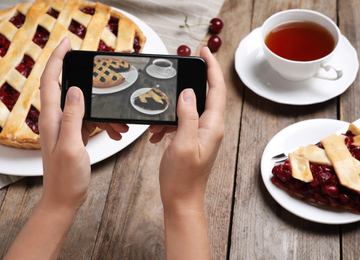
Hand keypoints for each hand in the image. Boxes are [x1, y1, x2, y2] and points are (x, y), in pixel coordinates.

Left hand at [39, 38, 127, 211]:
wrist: (65, 198)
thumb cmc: (65, 178)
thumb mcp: (71, 146)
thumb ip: (73, 117)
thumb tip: (76, 91)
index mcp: (52, 119)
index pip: (51, 80)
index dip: (57, 59)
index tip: (68, 44)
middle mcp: (56, 120)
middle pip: (72, 90)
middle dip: (92, 85)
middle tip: (108, 80)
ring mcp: (66, 128)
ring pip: (86, 108)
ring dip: (105, 113)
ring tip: (120, 127)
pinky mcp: (75, 135)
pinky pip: (92, 121)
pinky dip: (105, 124)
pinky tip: (116, 134)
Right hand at [155, 47, 225, 259]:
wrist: (181, 200)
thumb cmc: (183, 178)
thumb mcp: (182, 144)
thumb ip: (187, 116)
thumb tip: (187, 93)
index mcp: (213, 127)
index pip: (217, 90)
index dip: (212, 69)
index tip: (204, 52)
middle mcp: (211, 128)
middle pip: (205, 96)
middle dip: (190, 84)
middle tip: (176, 75)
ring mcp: (202, 134)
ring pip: (188, 110)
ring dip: (172, 111)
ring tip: (156, 124)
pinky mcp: (192, 140)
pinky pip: (181, 124)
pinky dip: (167, 125)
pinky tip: (156, 135)